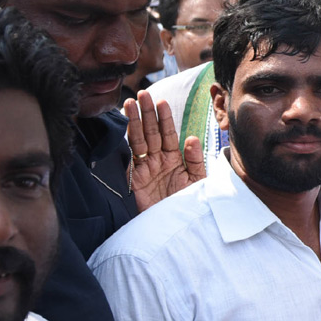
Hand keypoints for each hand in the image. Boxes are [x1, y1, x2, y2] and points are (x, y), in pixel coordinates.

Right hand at [125, 89, 205, 210]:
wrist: (175, 226)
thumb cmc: (189, 204)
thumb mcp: (197, 182)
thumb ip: (195, 160)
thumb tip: (192, 138)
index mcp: (174, 158)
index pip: (169, 134)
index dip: (165, 119)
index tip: (161, 102)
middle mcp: (158, 160)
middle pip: (151, 132)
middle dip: (146, 113)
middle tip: (142, 95)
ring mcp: (145, 168)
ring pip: (138, 140)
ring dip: (134, 122)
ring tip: (129, 104)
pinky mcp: (134, 179)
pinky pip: (130, 158)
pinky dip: (126, 144)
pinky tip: (123, 129)